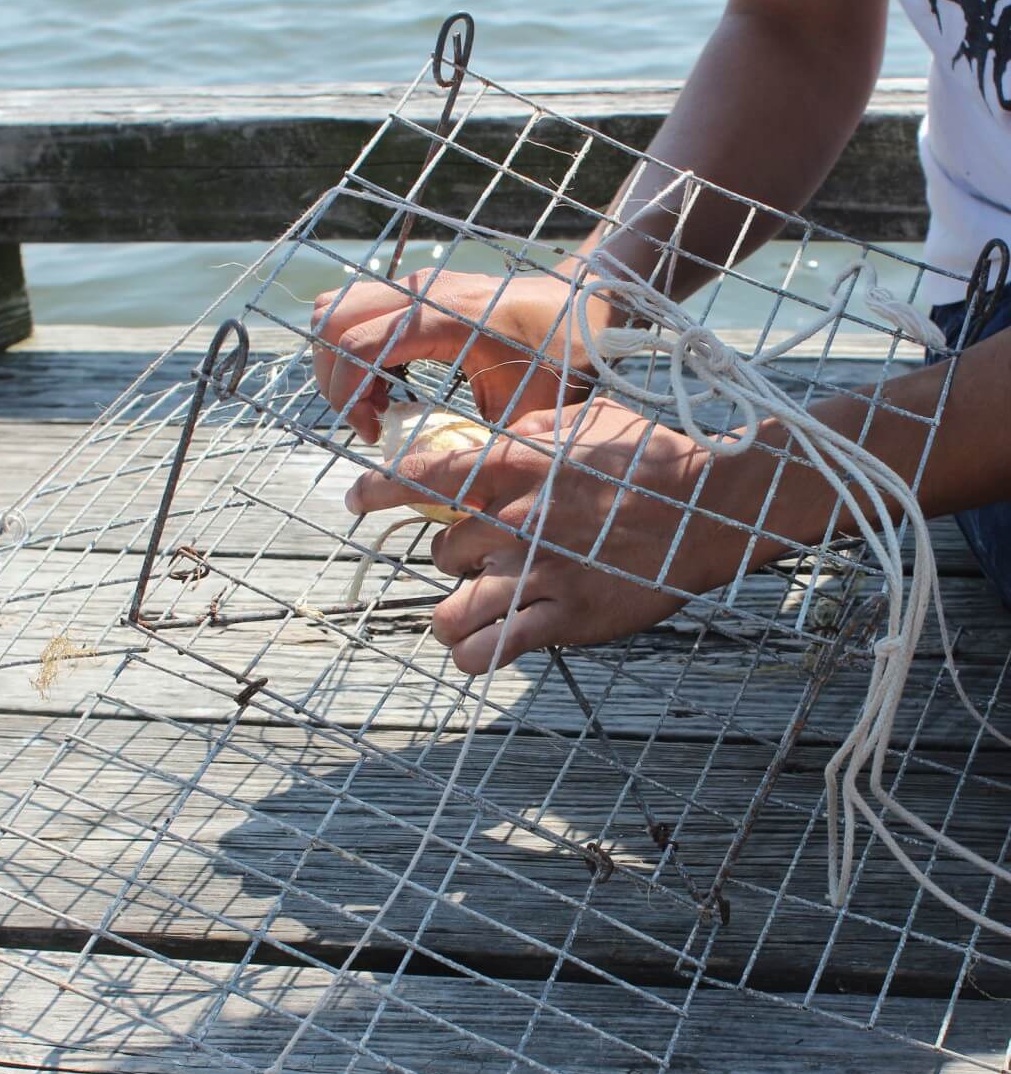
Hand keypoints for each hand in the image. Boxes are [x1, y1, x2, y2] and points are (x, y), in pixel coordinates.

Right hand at [312, 268, 605, 442]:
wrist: (582, 304)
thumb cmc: (560, 358)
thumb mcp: (524, 414)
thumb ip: (483, 447)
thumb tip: (452, 499)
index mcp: (444, 319)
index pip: (355, 346)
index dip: (348, 397)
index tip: (374, 435)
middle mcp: (421, 290)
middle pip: (330, 320)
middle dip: (334, 378)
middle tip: (367, 420)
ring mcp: (416, 283)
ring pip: (335, 309)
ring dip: (339, 360)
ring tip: (375, 402)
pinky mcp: (416, 288)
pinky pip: (357, 309)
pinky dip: (354, 348)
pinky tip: (388, 383)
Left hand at [344, 397, 748, 672]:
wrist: (716, 505)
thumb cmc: (652, 457)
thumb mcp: (585, 421)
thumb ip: (527, 432)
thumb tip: (486, 441)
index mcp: (520, 466)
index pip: (424, 477)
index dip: (378, 490)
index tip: (356, 500)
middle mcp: (520, 520)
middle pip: (442, 553)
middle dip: (454, 556)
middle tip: (481, 556)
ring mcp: (541, 574)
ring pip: (451, 613)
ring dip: (452, 612)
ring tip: (467, 608)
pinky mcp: (566, 618)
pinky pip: (491, 651)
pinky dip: (474, 653)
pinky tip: (479, 645)